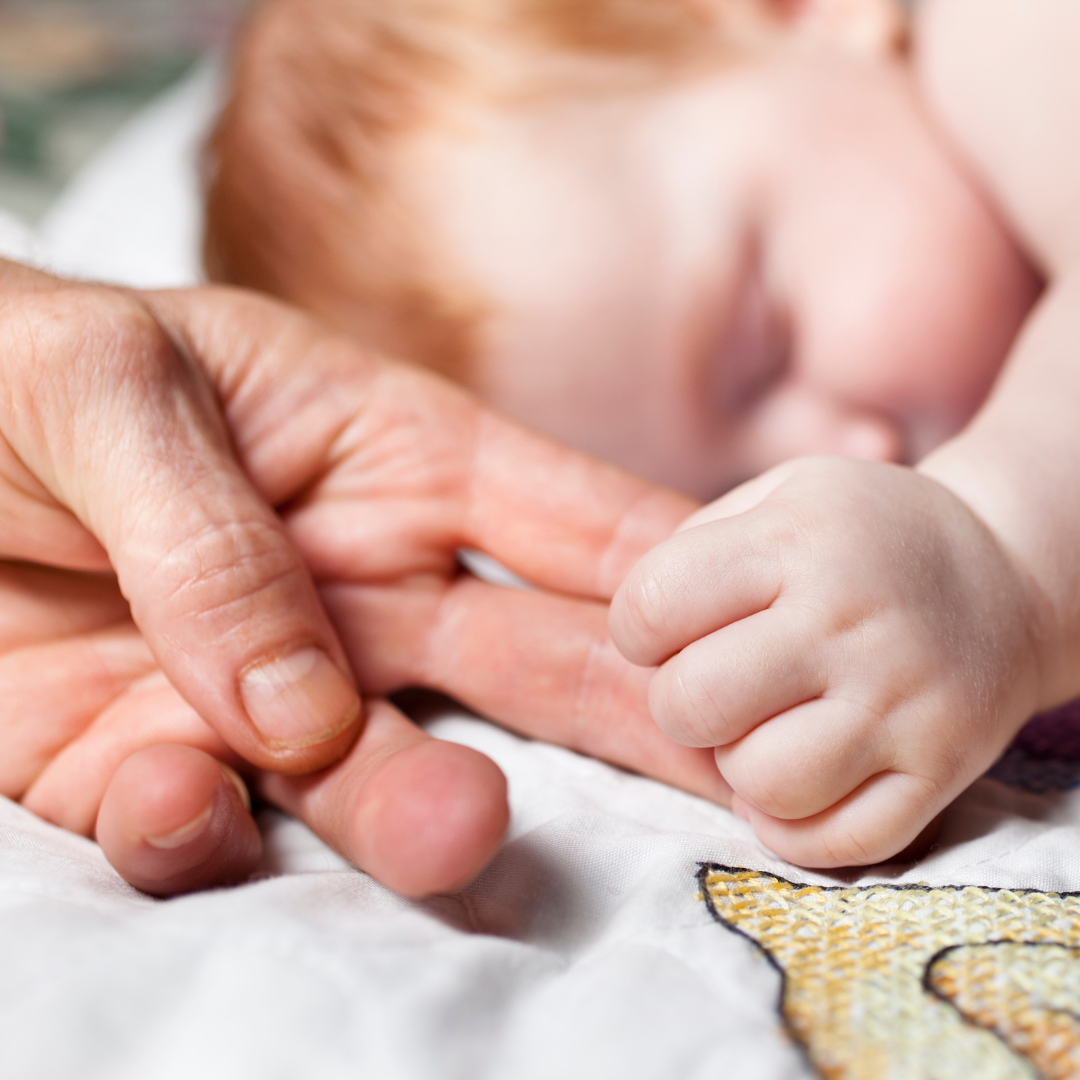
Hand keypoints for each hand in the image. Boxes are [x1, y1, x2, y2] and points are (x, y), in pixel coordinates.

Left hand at [1, 277, 723, 895]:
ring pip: (375, 769)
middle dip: (627, 712)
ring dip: (421, 808)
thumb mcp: (100, 388)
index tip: (763, 612)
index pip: (548, 510)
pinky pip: (204, 826)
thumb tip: (310, 703)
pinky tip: (173, 798)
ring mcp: (254, 685)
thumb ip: (217, 536)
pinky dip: (199, 833)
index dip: (655, 563)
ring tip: (463, 829)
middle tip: (734, 766)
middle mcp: (341, 580)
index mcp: (368, 453)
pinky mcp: (145, 764)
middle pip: (516, 659)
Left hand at [609, 455, 1044, 866]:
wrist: (1008, 571)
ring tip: (764, 728)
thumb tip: (628, 636)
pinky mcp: (942, 769)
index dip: (637, 627)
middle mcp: (849, 621)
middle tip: (712, 685)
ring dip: (739, 767)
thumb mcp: (780, 495)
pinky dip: (795, 826)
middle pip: (691, 705)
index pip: (651, 606)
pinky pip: (836, 843)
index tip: (665, 629)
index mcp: (795, 540)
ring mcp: (902, 702)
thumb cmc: (862, 536)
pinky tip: (800, 777)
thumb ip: (693, 549)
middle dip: (678, 703)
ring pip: (761, 785)